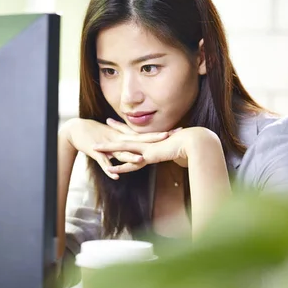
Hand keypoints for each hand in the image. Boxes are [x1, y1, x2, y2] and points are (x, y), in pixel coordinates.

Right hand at [62, 118, 172, 179]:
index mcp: (124, 136)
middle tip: (168, 137)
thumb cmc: (96, 133)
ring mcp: (108, 147)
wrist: (77, 130)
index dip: (159, 134)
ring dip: (130, 157)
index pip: (144, 135)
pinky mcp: (98, 152)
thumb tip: (140, 146)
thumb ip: (127, 141)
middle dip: (152, 139)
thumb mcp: (114, 136)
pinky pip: (104, 163)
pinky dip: (109, 169)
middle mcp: (118, 140)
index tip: (175, 131)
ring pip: (121, 153)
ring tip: (142, 160)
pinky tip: (115, 177)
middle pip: (138, 140)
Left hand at [93, 127, 219, 175]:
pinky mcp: (147, 156)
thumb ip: (174, 148)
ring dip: (107, 148)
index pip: (138, 130)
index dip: (128, 125)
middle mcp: (147, 142)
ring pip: (122, 147)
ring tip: (94, 147)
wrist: (193, 143)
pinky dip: (119, 166)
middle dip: (115, 128)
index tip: (121, 119)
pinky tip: (108, 168)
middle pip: (127, 133)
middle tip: (106, 120)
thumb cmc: (189, 145)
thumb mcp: (179, 146)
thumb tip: (176, 148)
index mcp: (153, 138)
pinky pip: (129, 162)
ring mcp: (145, 148)